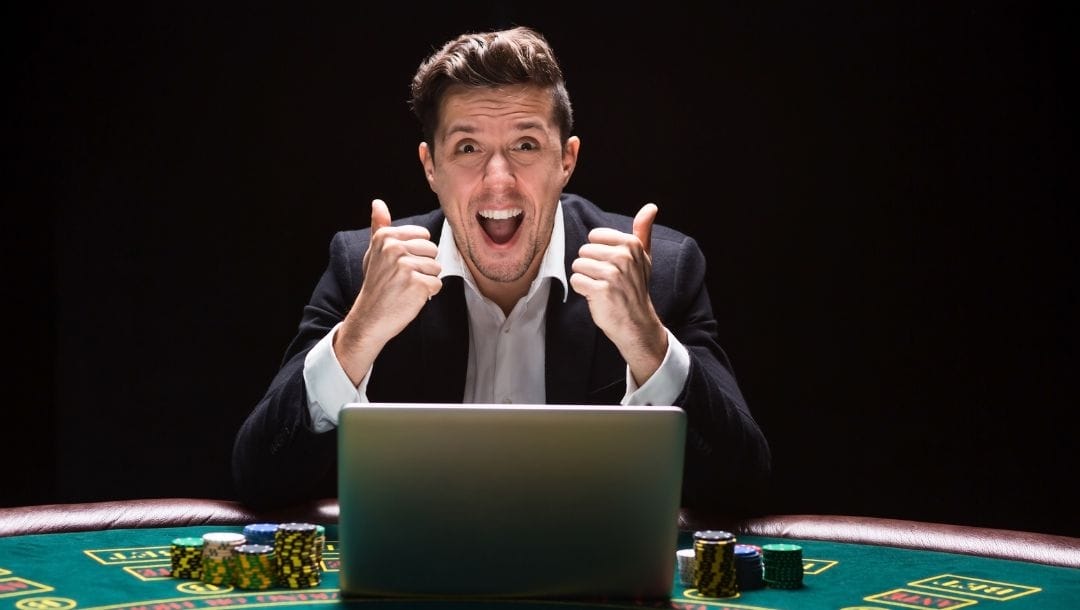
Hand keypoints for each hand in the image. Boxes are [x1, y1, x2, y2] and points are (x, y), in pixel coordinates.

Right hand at [335, 199, 441, 383]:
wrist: (370, 317)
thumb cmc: (376, 284)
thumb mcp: (374, 252)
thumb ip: (380, 226)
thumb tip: (377, 202)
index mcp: (386, 237)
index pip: (424, 236)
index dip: (417, 254)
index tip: (399, 265)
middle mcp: (394, 248)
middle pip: (433, 251)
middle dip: (423, 267)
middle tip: (403, 279)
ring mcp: (405, 267)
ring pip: (437, 268)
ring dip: (426, 281)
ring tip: (406, 288)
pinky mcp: (417, 285)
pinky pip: (437, 284)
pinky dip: (428, 294)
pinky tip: (410, 297)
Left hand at [570, 203, 667, 384]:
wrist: (636, 323)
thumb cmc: (636, 288)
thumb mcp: (643, 257)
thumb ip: (643, 231)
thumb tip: (651, 207)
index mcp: (631, 245)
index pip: (594, 237)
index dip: (598, 253)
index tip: (612, 266)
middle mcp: (623, 257)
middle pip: (584, 251)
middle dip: (590, 267)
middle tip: (607, 281)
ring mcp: (613, 274)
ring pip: (578, 265)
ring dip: (586, 279)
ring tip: (602, 288)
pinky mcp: (601, 290)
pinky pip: (576, 281)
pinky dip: (582, 290)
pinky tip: (596, 297)